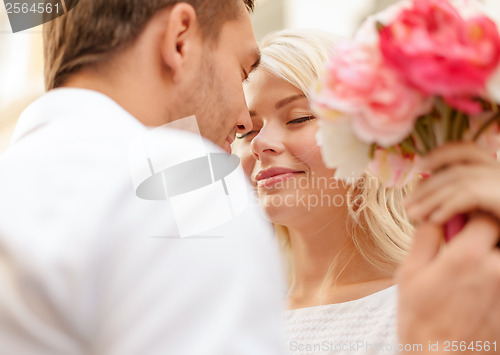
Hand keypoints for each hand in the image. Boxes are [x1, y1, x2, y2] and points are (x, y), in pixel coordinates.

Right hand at [397, 214, 499, 353]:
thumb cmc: (420, 318)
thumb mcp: (409, 273)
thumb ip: (424, 239)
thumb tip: (433, 220)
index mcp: (468, 257)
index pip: (483, 218)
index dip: (470, 217)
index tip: (458, 224)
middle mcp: (496, 270)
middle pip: (498, 237)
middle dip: (481, 238)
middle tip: (461, 248)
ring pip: (499, 260)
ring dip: (486, 259)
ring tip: (465, 275)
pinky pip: (499, 281)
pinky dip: (489, 279)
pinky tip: (471, 294)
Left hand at [405, 142, 499, 223]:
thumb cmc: (497, 227)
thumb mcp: (481, 208)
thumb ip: (458, 196)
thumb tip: (422, 187)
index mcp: (496, 169)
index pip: (467, 150)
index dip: (440, 154)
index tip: (419, 165)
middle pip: (456, 169)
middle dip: (426, 186)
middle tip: (406, 203)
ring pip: (458, 181)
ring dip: (430, 199)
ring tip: (413, 215)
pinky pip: (468, 195)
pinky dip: (447, 207)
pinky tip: (434, 220)